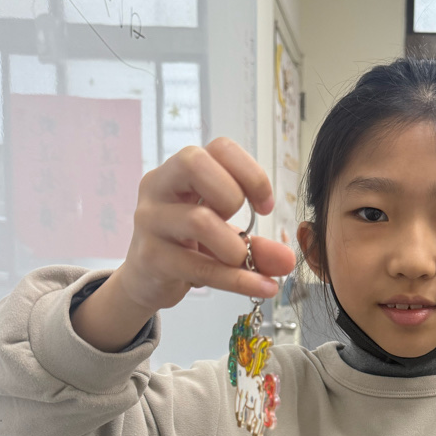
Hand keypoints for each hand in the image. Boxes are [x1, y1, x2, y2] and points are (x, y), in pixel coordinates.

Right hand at [116, 138, 295, 313]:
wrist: (147, 281)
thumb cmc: (187, 247)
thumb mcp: (225, 239)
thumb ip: (258, 247)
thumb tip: (288, 260)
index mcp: (180, 171)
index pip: (219, 148)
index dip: (251, 172)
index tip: (265, 205)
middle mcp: (159, 187)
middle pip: (194, 162)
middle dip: (232, 194)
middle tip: (242, 223)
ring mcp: (151, 221)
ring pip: (199, 220)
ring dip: (234, 247)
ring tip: (241, 260)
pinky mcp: (151, 257)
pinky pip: (200, 265)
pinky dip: (238, 280)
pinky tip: (261, 287)